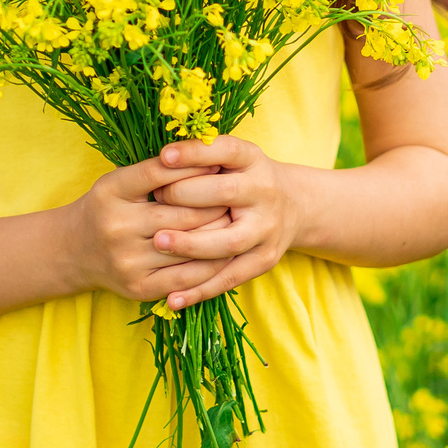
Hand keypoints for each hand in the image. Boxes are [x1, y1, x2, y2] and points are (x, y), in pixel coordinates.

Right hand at [66, 156, 235, 305]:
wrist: (74, 250)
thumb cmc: (108, 207)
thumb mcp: (121, 180)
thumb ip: (158, 172)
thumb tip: (211, 160)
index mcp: (112, 191)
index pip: (162, 172)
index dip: (196, 165)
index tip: (221, 162)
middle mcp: (117, 225)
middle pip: (183, 212)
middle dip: (217, 203)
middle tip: (239, 196)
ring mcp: (128, 260)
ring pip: (190, 245)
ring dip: (220, 234)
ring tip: (238, 222)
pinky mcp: (139, 287)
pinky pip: (187, 276)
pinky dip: (211, 265)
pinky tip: (226, 252)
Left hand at [148, 135, 299, 310]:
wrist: (293, 205)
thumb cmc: (243, 176)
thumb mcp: (230, 157)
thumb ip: (200, 156)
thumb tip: (156, 161)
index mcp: (252, 159)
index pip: (226, 149)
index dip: (194, 153)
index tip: (163, 157)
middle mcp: (264, 191)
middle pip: (226, 193)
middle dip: (186, 196)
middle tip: (154, 200)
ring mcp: (266, 229)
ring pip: (228, 242)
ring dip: (191, 244)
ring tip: (158, 242)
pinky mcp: (264, 260)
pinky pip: (229, 278)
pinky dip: (200, 290)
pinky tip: (172, 298)